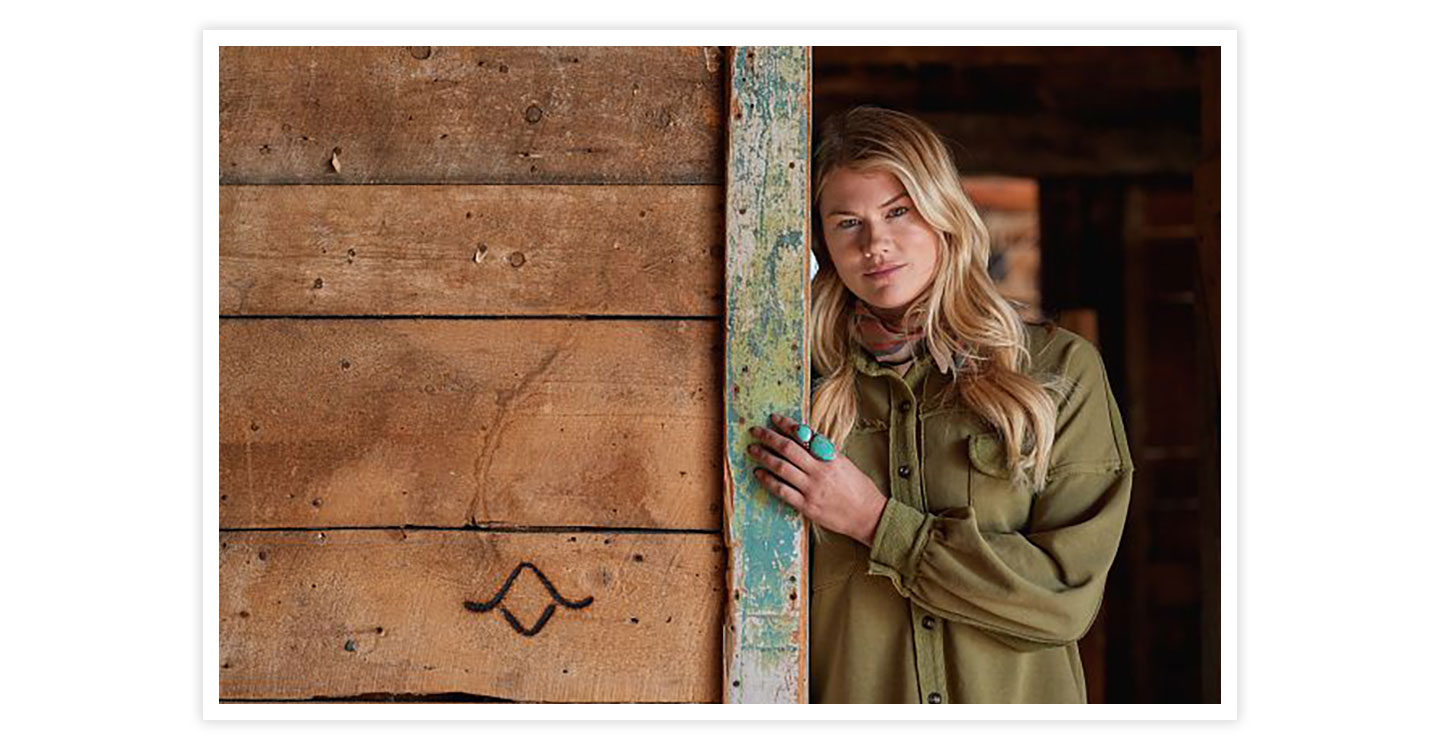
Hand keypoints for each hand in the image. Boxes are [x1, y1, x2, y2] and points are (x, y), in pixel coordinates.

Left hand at [746, 413, 889, 546]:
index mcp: (831, 457)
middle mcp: (820, 471)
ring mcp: (812, 489)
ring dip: (764, 456)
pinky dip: (768, 480)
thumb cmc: (859, 489)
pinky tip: (758, 473)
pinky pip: (782, 490)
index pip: (805, 435)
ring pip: (781, 467)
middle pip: (788, 449)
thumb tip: (806, 438)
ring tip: (752, 449)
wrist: (869, 516)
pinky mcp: (807, 506)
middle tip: (755, 431)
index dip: (787, 425)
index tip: (774, 418)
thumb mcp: (845, 464)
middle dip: (769, 437)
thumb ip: (825, 452)